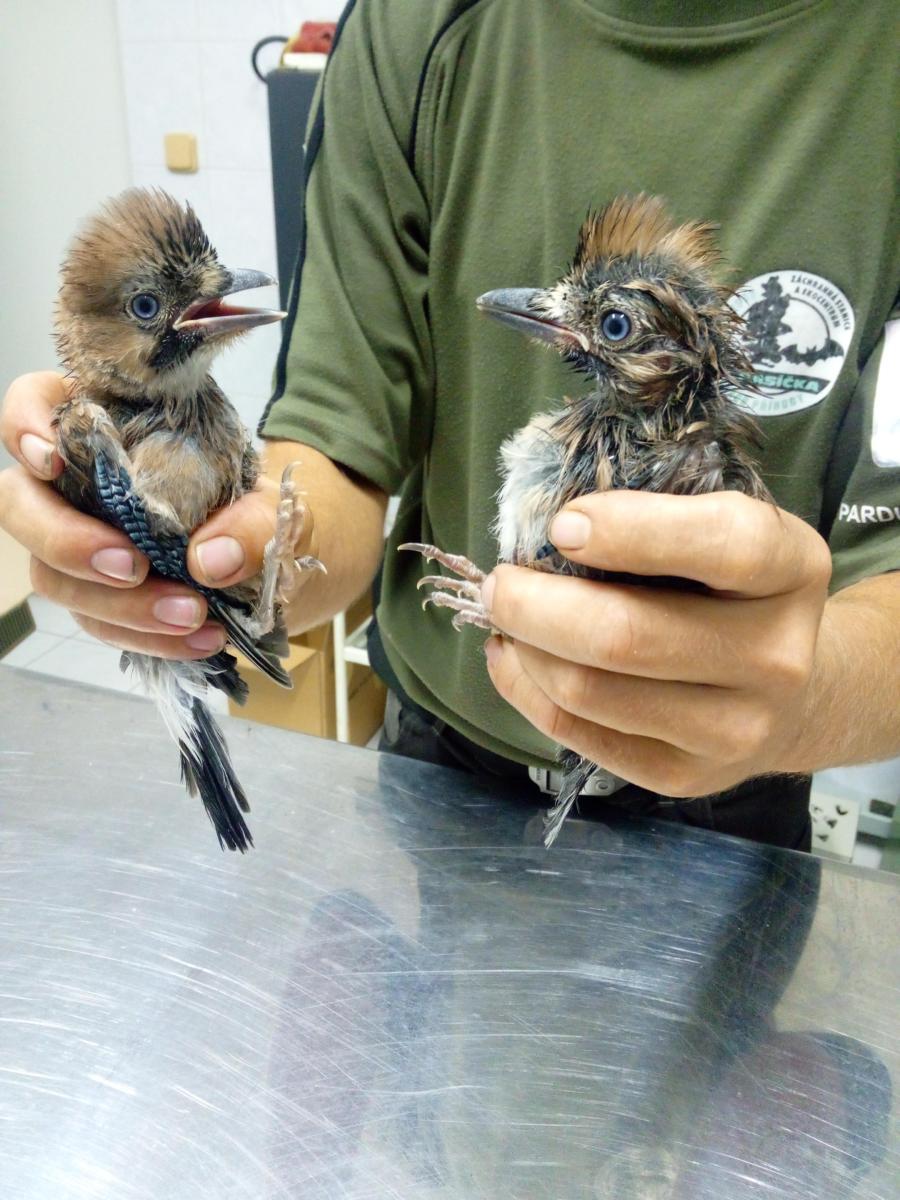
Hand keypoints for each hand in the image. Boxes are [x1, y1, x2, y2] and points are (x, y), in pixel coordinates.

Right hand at [0, 372, 308, 659]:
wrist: (276, 562)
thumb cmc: (257, 510)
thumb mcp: (275, 507)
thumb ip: (253, 523)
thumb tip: (211, 560)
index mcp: (106, 427)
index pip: (35, 404)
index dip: (25, 425)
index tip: (53, 459)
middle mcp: (74, 484)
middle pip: (20, 504)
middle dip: (65, 541)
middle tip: (132, 566)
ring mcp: (77, 544)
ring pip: (54, 577)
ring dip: (119, 604)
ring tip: (192, 614)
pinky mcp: (97, 596)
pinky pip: (99, 622)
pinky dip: (148, 637)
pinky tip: (200, 640)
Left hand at [482, 490, 832, 796]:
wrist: (790, 695)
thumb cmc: (731, 592)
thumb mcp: (721, 532)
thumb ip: (654, 522)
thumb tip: (547, 538)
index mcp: (791, 570)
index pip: (720, 545)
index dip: (629, 530)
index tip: (561, 525)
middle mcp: (776, 657)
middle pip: (625, 636)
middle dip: (534, 604)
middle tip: (501, 584)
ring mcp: (735, 730)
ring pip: (589, 691)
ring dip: (525, 649)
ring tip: (509, 620)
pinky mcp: (684, 776)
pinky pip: (576, 733)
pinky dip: (526, 689)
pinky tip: (517, 659)